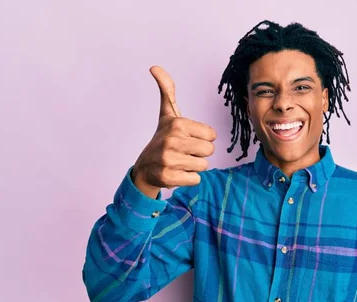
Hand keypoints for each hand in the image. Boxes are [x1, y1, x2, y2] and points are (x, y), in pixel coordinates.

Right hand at [131, 66, 216, 197]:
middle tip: (183, 152)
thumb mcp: (166, 114)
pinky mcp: (168, 177)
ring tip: (179, 162)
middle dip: (199, 153)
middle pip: (209, 151)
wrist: (144, 168)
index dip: (202, 138)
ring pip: (203, 166)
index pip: (212, 135)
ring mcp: (169, 160)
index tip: (186, 138)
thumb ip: (167, 90)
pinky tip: (176, 172)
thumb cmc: (162, 139)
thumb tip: (155, 67)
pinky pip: (196, 179)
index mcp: (178, 124)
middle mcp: (172, 141)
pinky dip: (188, 178)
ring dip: (194, 166)